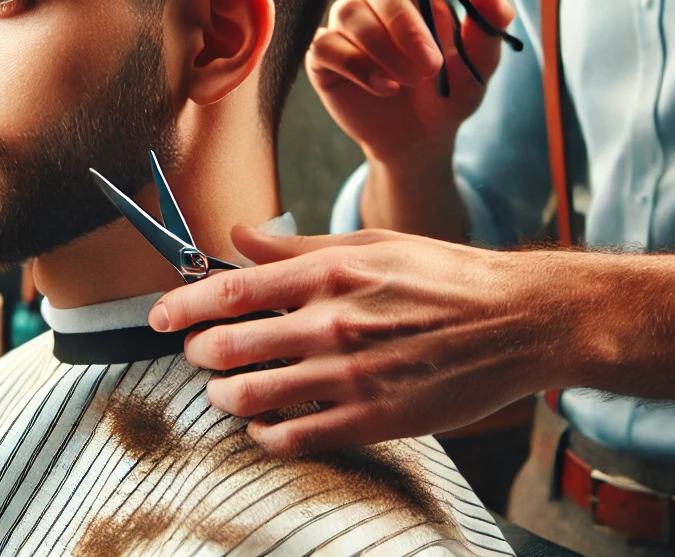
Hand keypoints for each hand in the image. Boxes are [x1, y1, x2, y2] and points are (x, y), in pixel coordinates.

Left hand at [150, 225, 556, 456]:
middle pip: (228, 346)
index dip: (183, 302)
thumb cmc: (441, 274)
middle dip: (195, 352)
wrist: (516, 320)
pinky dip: (265, 434)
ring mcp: (351, 377)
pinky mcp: (373, 420)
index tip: (159, 314)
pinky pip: (295, 438)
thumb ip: (296, 246)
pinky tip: (264, 424)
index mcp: (329, 273)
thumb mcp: (370, 242)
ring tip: (222, 389)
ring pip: (251, 397)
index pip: (232, 289)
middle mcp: (332, 324)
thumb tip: (238, 235)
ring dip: (222, 396)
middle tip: (194, 352)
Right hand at [306, 0, 513, 170]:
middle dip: (402, 22)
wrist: (422, 139)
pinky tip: (384, 87)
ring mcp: (345, 28)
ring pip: (348, 12)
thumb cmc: (449, 92)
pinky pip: (326, 46)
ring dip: (382, 48)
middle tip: (430, 64)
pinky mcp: (324, 59)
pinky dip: (358, 65)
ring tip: (408, 81)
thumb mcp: (479, 64)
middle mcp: (373, 0)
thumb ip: (488, 27)